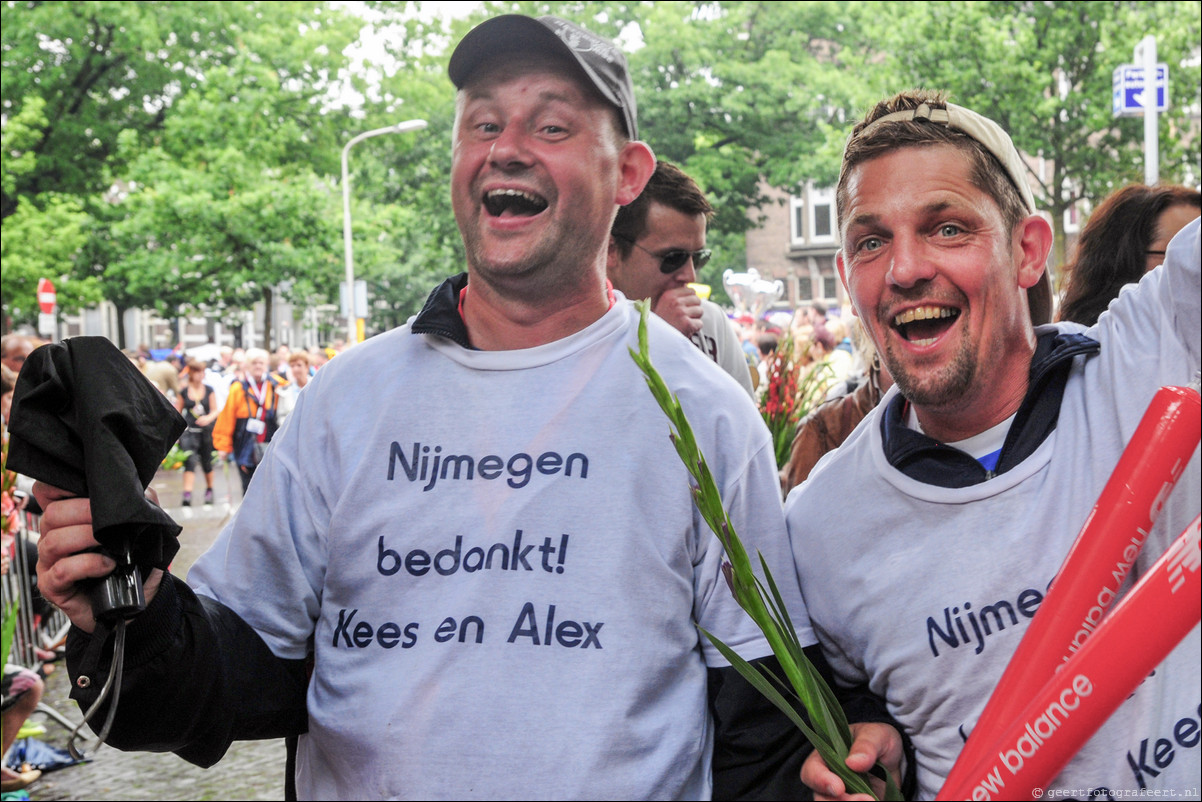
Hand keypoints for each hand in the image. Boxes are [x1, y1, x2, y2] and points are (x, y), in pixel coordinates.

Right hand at [33, 482, 163, 633]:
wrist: (135, 600)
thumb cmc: (132, 561)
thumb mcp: (141, 527)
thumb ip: (140, 503)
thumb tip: (141, 489)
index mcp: (68, 517)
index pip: (47, 492)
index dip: (60, 486)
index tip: (86, 487)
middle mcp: (52, 535)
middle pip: (53, 514)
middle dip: (84, 511)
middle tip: (109, 519)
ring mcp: (49, 561)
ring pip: (54, 541)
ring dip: (86, 537)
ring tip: (112, 544)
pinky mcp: (53, 586)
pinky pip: (62, 570)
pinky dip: (88, 564)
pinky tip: (107, 565)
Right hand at [652, 286, 703, 336]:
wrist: (656, 341)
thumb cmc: (661, 324)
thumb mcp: (664, 305)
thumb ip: (677, 297)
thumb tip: (693, 290)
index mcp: (669, 295)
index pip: (691, 291)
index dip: (690, 300)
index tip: (683, 308)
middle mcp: (675, 302)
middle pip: (697, 300)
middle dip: (694, 309)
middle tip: (684, 318)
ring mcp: (681, 312)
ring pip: (700, 311)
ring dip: (694, 319)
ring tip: (683, 324)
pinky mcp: (687, 324)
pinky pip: (700, 323)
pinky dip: (694, 329)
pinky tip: (685, 330)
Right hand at [801, 722, 903, 800]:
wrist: (895, 761)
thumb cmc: (879, 741)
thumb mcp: (877, 735)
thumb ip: (866, 745)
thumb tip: (853, 762)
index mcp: (825, 756)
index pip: (811, 771)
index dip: (821, 780)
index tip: (839, 788)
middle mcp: (828, 780)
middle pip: (821, 798)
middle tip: (867, 800)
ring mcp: (841, 797)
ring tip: (873, 801)